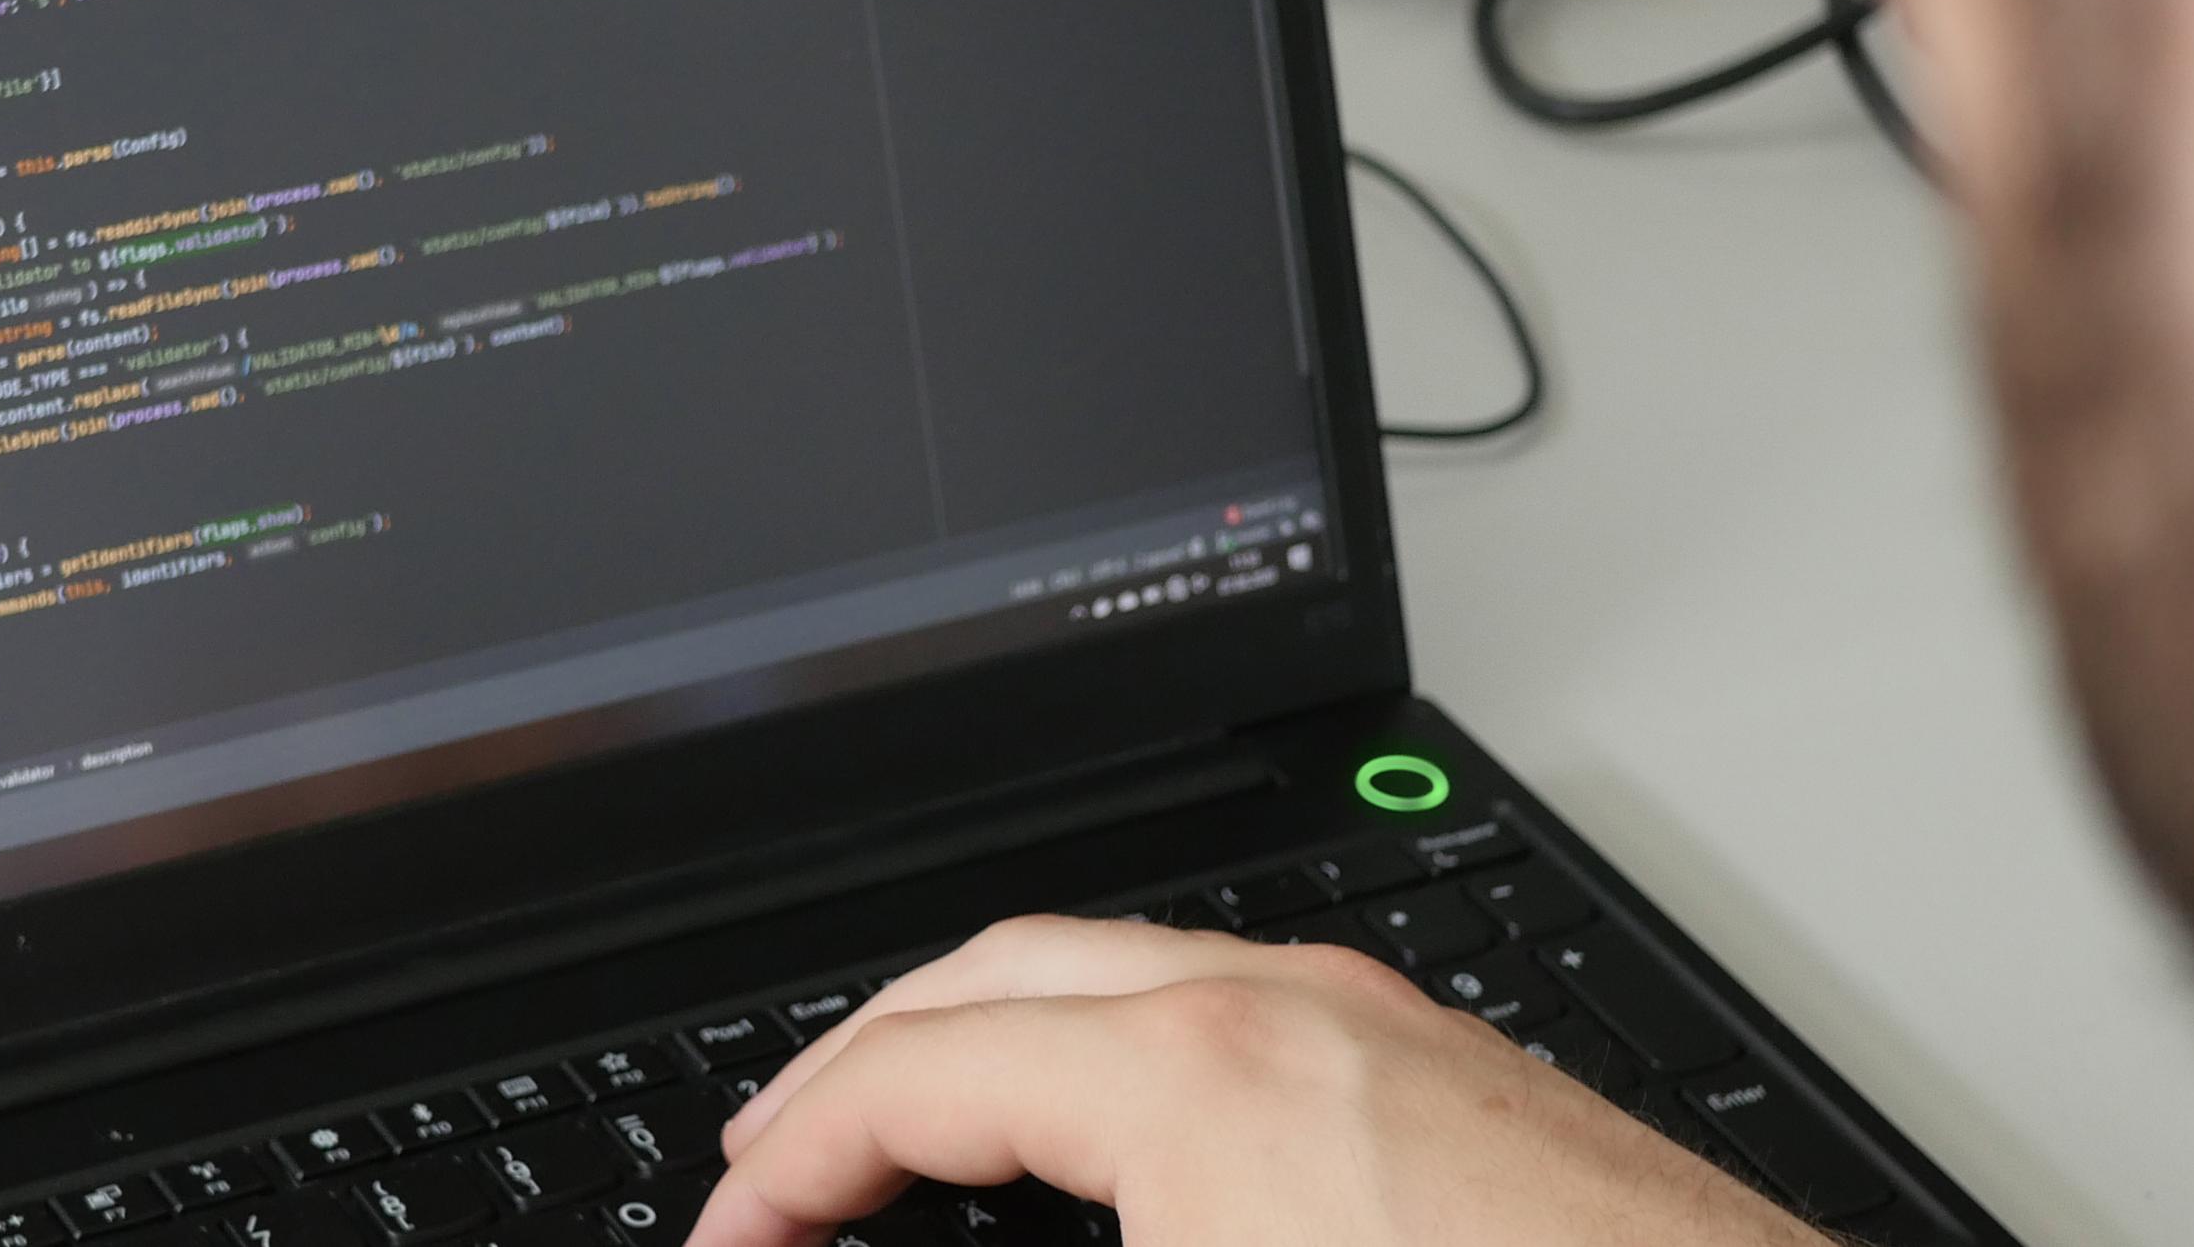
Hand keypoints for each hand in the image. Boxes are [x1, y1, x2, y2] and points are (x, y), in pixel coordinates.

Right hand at [690, 915, 1819, 1246]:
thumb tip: (881, 1241)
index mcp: (1199, 1078)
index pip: (912, 1078)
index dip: (784, 1169)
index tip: (731, 1237)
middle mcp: (1293, 1011)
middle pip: (998, 974)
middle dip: (861, 1066)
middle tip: (778, 1164)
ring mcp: (1388, 1030)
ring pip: (1125, 977)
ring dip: (996, 1048)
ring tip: (923, 1145)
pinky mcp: (1462, 1078)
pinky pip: (1238, 1019)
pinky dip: (1121, 1064)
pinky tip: (1120, 1156)